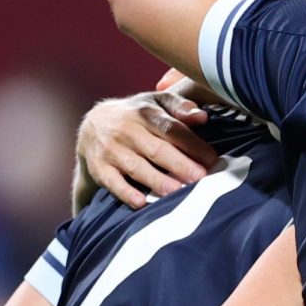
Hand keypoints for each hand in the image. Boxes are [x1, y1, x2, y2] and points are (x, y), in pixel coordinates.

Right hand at [79, 91, 215, 206]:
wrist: (93, 123)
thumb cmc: (138, 115)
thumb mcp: (157, 103)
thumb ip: (180, 107)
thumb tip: (202, 116)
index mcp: (145, 113)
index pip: (171, 129)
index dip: (192, 144)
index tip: (211, 159)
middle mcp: (126, 130)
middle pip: (156, 149)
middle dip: (179, 164)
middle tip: (199, 178)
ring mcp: (111, 149)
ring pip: (136, 167)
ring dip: (157, 181)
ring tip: (177, 193)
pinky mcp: (98, 167)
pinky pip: (111, 181)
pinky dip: (125, 192)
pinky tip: (141, 203)